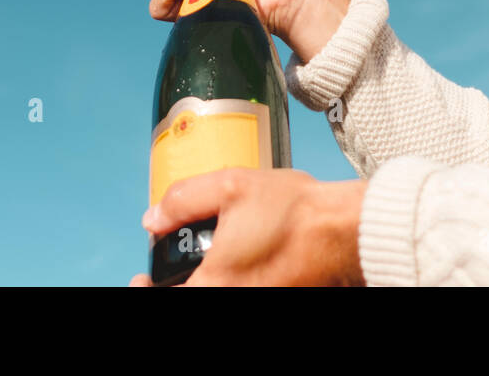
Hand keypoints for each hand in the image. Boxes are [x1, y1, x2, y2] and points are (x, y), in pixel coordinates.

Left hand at [128, 169, 366, 286]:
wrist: (347, 233)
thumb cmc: (296, 212)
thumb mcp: (232, 186)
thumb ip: (183, 199)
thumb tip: (153, 217)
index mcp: (214, 284)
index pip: (163, 299)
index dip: (144, 289)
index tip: (141, 278)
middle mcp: (234, 300)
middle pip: (191, 296)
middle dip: (176, 284)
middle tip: (170, 271)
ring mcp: (257, 301)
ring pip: (218, 294)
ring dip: (207, 282)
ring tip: (208, 263)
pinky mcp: (279, 297)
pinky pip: (243, 291)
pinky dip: (232, 282)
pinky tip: (239, 265)